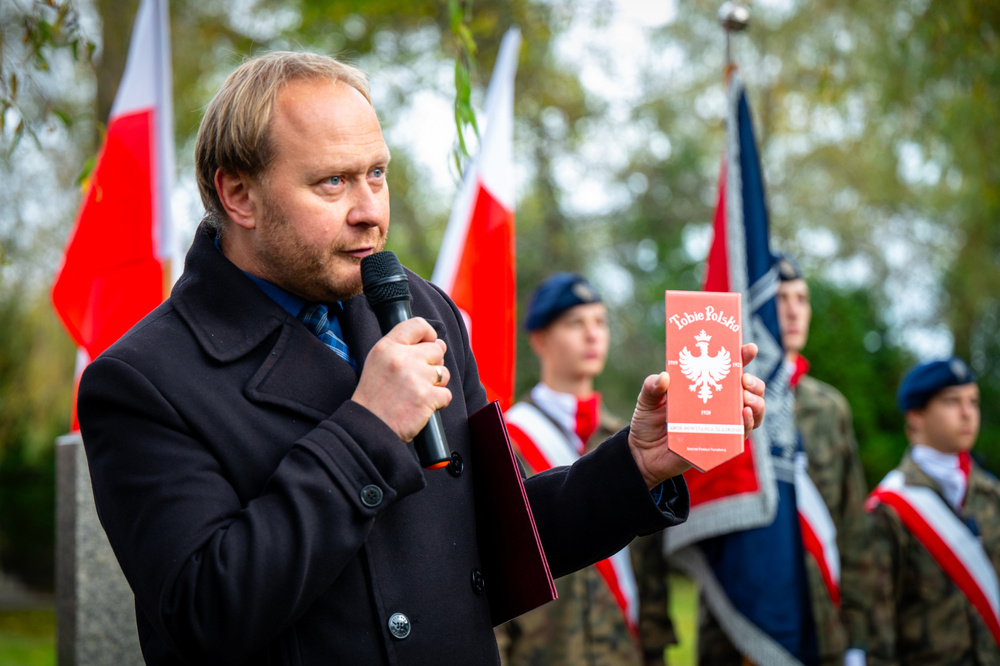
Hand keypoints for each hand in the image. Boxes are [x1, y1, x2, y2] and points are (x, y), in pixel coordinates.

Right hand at [352, 317, 451, 442]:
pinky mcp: (427, 397)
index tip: (429, 343)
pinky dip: (438, 402)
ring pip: (444, 372)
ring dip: (436, 384)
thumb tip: (438, 342)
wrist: (369, 427)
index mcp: (388, 347)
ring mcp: (416, 377)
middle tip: (418, 378)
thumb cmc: (374, 396)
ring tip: (417, 393)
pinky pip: (446, 394)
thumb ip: (402, 347)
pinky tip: (421, 406)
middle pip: (437, 349)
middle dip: (433, 364)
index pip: (418, 325)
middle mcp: (402, 358)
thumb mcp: (378, 361)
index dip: (429, 333)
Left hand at [628, 343, 765, 488]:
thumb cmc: (648, 422)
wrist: (643, 454)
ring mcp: (721, 424)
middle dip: (755, 383)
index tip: (750, 349)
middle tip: (744, 381)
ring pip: (752, 412)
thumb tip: (664, 377)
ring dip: (756, 403)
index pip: (728, 370)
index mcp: (703, 386)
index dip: (742, 357)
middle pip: (749, 391)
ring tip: (745, 398)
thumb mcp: (647, 400)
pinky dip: (747, 424)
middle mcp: (717, 404)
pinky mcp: (720, 443)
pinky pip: (741, 435)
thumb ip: (652, 386)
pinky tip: (744, 415)